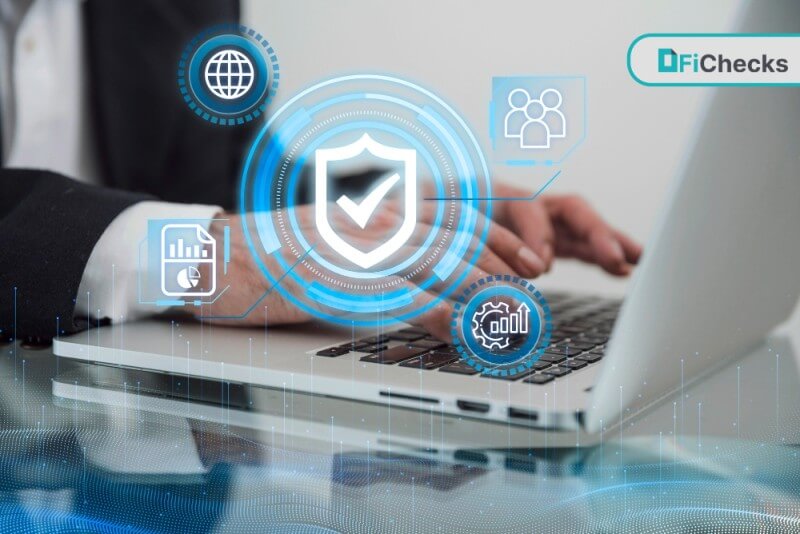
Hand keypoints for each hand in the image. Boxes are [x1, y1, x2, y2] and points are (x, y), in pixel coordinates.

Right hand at [193, 186, 640, 339]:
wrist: (225, 257)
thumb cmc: (283, 252)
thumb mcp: (341, 236)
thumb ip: (385, 245)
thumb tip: (426, 271)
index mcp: (381, 210)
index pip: (457, 217)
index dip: (500, 238)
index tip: (530, 259)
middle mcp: (378, 223)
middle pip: (458, 239)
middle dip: (503, 265)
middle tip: (535, 289)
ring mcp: (362, 252)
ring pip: (440, 265)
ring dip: (483, 291)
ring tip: (514, 313)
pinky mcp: (343, 284)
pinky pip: (404, 299)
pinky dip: (439, 317)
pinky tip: (463, 332)